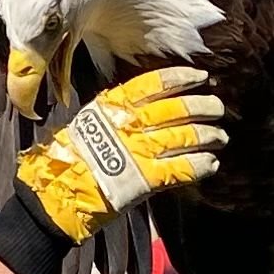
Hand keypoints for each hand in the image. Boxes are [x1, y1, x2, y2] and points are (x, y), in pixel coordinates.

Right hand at [16, 67, 226, 241]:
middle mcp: (128, 124)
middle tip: (217, 106)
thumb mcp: (84, 125)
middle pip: (175, 108)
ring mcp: (138, 151)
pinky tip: (212, 164)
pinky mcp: (145, 179)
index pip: (153, 84)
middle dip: (202, 105)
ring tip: (220, 136)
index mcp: (112, 106)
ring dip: (207, 135)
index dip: (179, 78)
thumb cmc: (63, 161)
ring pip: (184, 135)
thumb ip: (111, 116)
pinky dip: (200, 165)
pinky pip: (182, 168)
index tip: (198, 76)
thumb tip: (136, 109)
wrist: (52, 197)